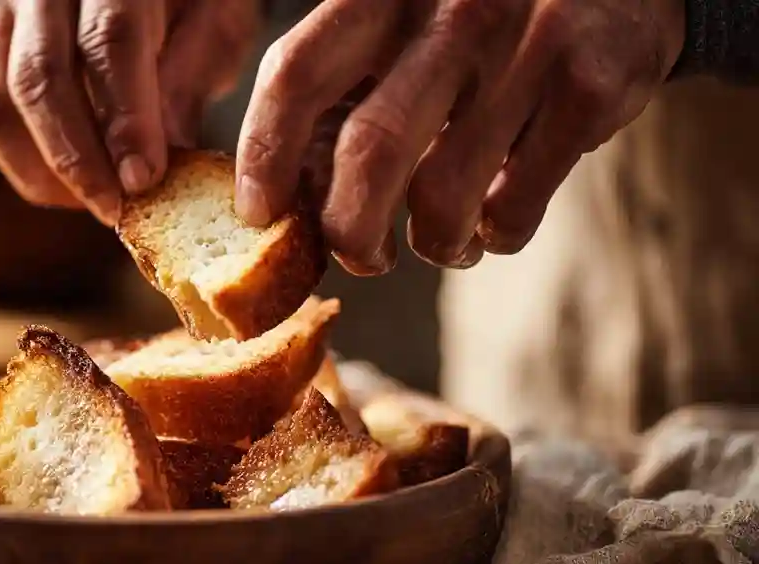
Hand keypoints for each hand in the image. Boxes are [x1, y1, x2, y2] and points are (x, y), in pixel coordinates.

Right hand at [0, 0, 258, 223]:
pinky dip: (22, 163)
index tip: (143, 180)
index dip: (124, 118)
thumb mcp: (216, 19)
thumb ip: (191, 76)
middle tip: (115, 210)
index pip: (108, 40)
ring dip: (43, 171)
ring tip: (93, 201)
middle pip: (39, 77)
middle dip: (78, 159)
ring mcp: (3, 13)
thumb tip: (161, 163)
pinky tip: (69, 184)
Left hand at [235, 0, 686, 273]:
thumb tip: (287, 190)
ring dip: (433, 245)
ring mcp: (526, 45)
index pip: (295, 74)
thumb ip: (349, 84)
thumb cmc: (485, 13)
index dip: (264, 153)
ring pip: (443, 194)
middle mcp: (451, 9)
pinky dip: (496, 236)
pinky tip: (496, 221)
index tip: (258, 210)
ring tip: (442, 242)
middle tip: (360, 255)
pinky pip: (515, 205)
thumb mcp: (407, 17)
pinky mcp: (589, 88)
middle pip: (368, 151)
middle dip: (352, 231)